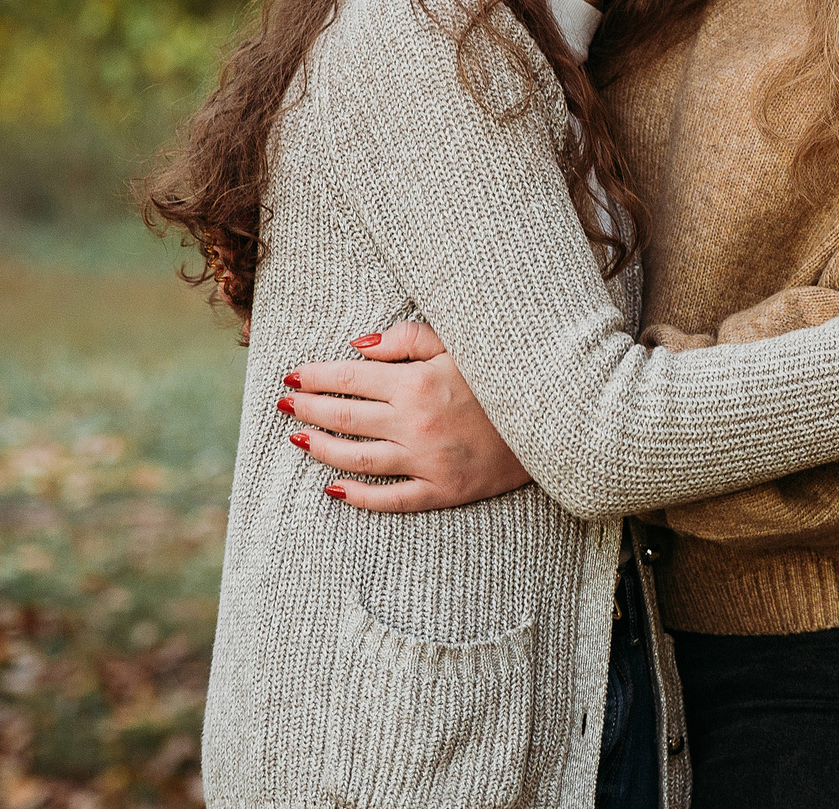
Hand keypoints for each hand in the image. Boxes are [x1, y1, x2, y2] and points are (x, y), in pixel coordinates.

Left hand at [279, 325, 530, 512]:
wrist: (554, 421)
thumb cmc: (505, 375)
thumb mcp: (460, 344)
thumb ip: (407, 339)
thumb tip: (359, 346)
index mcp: (416, 384)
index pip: (348, 379)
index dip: (315, 376)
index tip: (292, 375)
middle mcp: (414, 425)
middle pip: (344, 417)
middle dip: (308, 408)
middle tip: (284, 403)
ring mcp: (426, 462)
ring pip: (356, 459)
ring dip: (321, 448)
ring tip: (298, 438)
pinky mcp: (443, 492)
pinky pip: (390, 498)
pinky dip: (358, 496)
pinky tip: (334, 488)